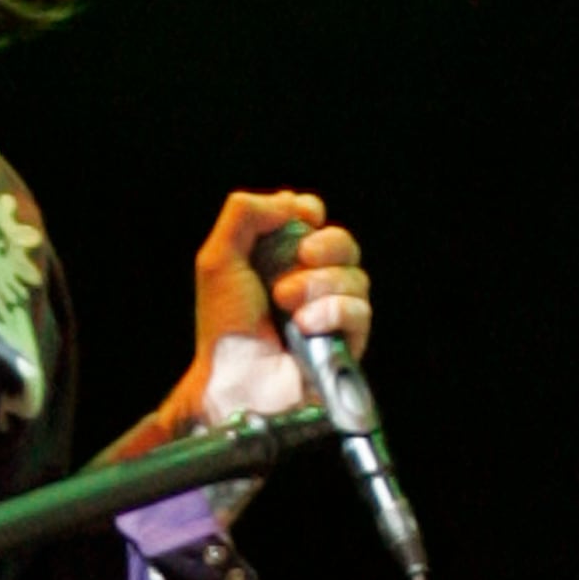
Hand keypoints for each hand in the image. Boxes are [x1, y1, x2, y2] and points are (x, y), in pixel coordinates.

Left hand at [177, 190, 371, 424]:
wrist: (235, 377)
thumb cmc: (223, 326)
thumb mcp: (218, 259)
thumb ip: (246, 214)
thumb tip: (292, 202)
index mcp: (279, 258)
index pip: (313, 218)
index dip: (310, 214)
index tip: (302, 220)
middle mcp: (309, 281)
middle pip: (345, 242)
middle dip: (327, 244)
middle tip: (302, 257)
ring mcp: (331, 312)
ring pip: (357, 276)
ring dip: (320, 284)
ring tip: (287, 304)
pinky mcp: (347, 341)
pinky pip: (360, 311)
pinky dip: (333, 312)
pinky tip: (305, 326)